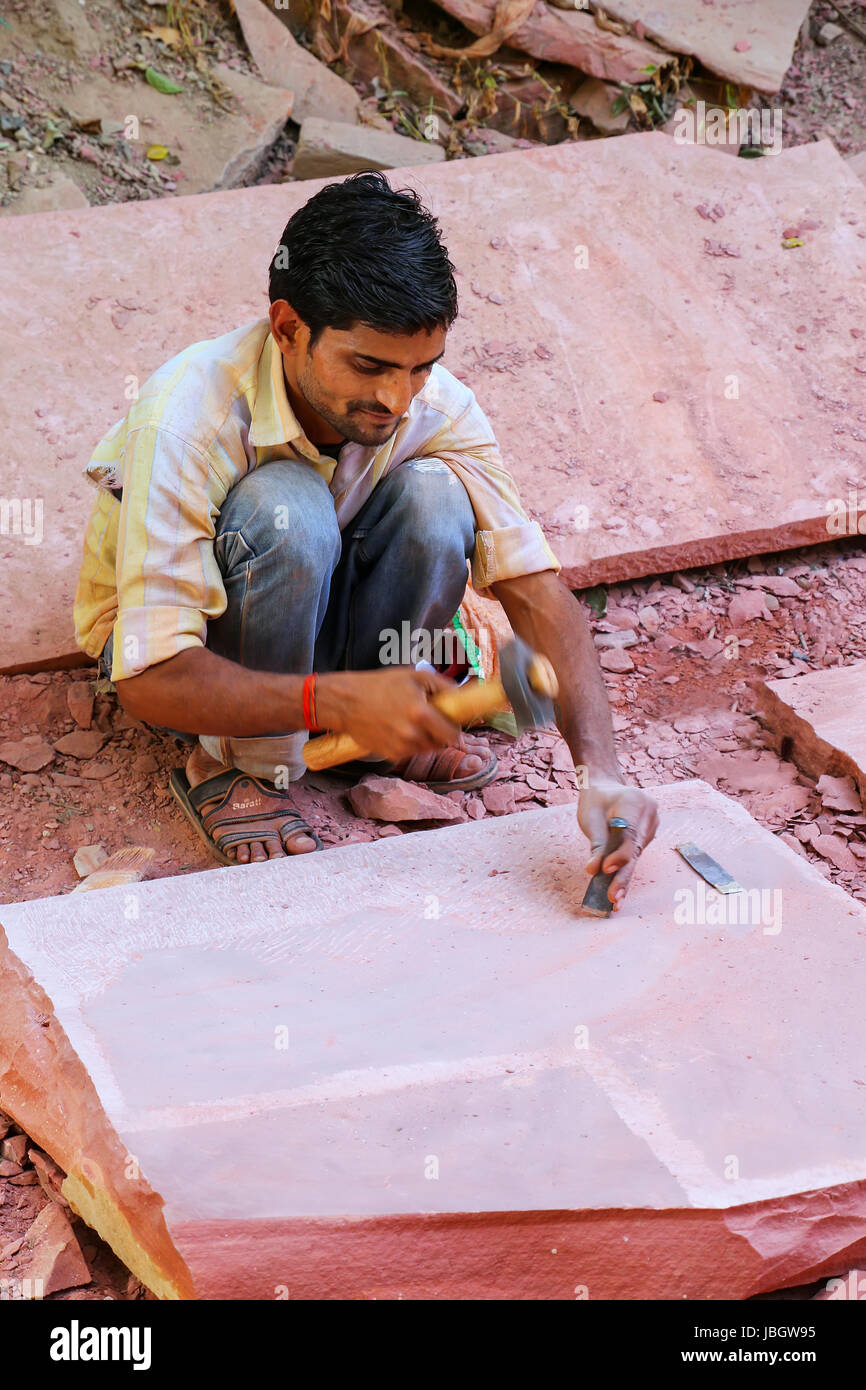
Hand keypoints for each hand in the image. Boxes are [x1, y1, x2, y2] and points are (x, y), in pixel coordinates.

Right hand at [316, 667, 459, 761]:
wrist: (346, 702)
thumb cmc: (379, 685)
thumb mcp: (415, 676)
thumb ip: (443, 686)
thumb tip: (463, 697)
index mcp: (420, 713)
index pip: (452, 734)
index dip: (456, 729)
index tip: (453, 722)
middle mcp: (411, 735)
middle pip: (441, 744)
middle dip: (441, 733)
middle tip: (432, 718)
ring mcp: (400, 748)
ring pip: (426, 749)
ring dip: (426, 738)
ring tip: (411, 721)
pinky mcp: (390, 755)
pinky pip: (410, 752)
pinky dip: (410, 743)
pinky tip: (398, 728)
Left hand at [578, 780, 658, 909]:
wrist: (606, 789)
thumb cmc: (596, 801)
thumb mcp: (590, 818)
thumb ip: (596, 845)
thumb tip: (594, 871)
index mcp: (634, 801)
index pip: (628, 832)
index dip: (619, 854)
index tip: (606, 869)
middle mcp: (649, 813)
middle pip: (634, 848)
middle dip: (623, 875)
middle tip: (614, 897)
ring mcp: (651, 826)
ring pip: (635, 856)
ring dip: (624, 878)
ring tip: (615, 900)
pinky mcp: (647, 837)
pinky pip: (635, 855)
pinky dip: (625, 871)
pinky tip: (618, 891)